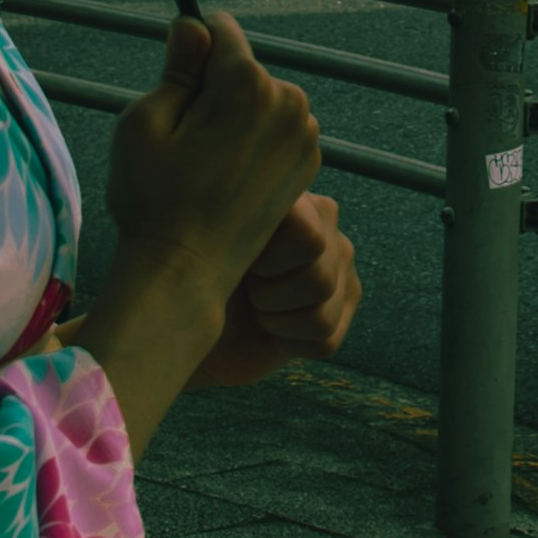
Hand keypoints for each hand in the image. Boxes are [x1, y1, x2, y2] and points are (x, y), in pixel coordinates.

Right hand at [77, 18, 327, 460]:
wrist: (187, 271)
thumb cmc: (153, 199)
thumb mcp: (146, 122)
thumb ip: (177, 67)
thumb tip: (193, 23)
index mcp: (246, 82)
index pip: (219, 30)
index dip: (191, 50)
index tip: (174, 82)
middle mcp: (287, 101)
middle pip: (243, 68)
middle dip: (214, 87)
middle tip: (184, 139)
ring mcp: (304, 135)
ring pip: (261, 99)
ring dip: (236, 116)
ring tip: (204, 164)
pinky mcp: (308, 165)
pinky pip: (276, 130)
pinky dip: (254, 143)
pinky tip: (228, 179)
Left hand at [194, 188, 359, 388]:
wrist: (193, 318)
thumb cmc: (191, 272)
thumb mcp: (204, 242)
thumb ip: (231, 217)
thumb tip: (243, 202)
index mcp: (292, 195)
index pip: (308, 239)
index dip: (269, 263)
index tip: (240, 260)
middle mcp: (326, 220)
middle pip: (318, 279)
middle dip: (269, 296)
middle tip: (246, 287)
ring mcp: (342, 262)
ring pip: (321, 315)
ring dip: (276, 321)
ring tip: (256, 305)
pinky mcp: (346, 303)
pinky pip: (325, 339)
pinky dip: (289, 342)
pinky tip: (272, 326)